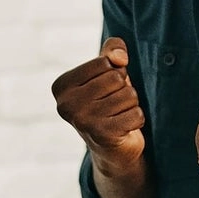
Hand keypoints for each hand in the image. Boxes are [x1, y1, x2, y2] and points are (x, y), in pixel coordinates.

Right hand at [51, 38, 145, 171]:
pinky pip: (136, 114)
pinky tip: (124, 127)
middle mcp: (66, 104)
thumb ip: (112, 50)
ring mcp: (83, 121)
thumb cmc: (108, 102)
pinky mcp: (102, 136)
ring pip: (128, 95)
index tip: (104, 90)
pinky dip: (137, 119)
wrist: (110, 147)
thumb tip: (120, 58)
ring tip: (118, 115)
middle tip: (113, 105)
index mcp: (61, 86)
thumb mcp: (107, 71)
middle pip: (116, 78)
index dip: (113, 72)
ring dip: (130, 105)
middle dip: (123, 89)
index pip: (104, 62)